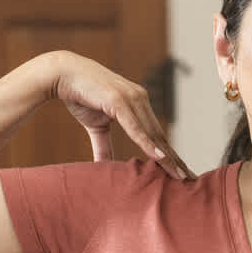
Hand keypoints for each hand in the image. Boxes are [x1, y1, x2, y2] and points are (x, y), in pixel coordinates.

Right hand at [50, 52, 194, 178]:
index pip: (157, 135)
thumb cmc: (81, 96)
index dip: (169, 154)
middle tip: (189, 179)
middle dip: (175, 159)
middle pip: (160, 136)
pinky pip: (135, 127)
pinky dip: (147, 143)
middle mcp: (140, 100)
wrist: (62, 73)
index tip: (181, 171)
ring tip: (179, 175)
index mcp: (138, 104)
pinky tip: (159, 157)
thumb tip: (105, 165)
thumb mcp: (96, 126)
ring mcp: (131, 98)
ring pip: (152, 134)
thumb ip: (104, 145)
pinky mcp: (119, 100)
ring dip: (167, 156)